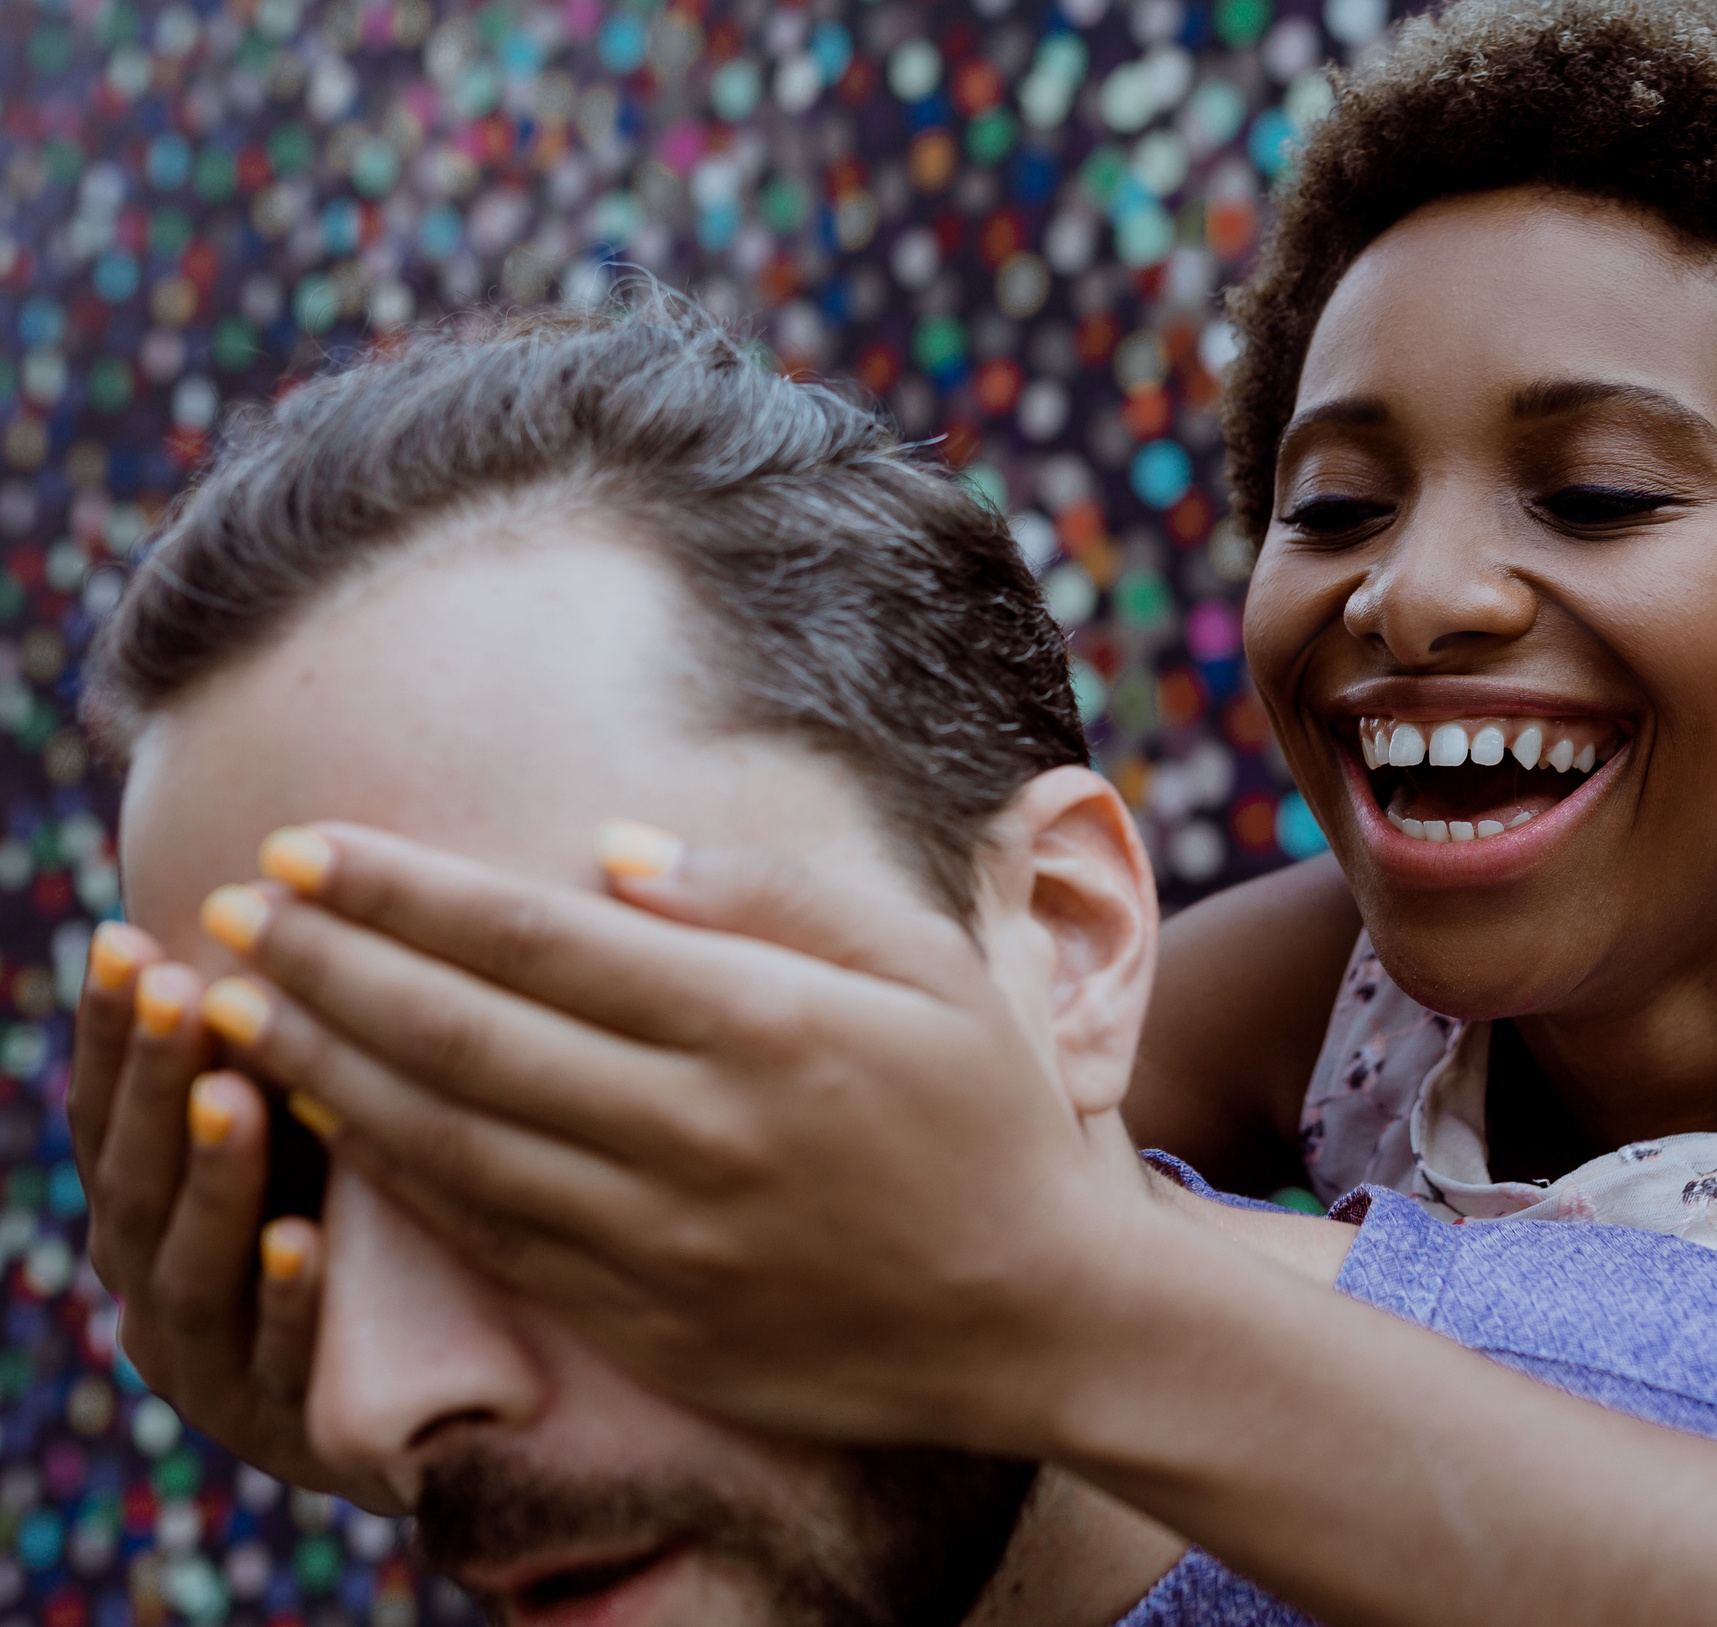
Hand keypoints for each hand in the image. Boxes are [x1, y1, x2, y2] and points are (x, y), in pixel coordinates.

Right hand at [67, 924, 394, 1509]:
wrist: (440, 1409)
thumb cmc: (370, 1232)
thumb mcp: (323, 1137)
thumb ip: (298, 1053)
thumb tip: (300, 888)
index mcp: (155, 1210)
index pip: (113, 1114)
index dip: (115, 1035)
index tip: (128, 940)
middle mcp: (162, 1285)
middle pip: (138, 1178)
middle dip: (156, 1081)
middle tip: (181, 987)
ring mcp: (218, 1367)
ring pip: (194, 1266)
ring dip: (217, 1177)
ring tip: (236, 1096)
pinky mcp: (294, 1435)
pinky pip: (288, 1365)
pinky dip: (291, 1302)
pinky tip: (307, 1241)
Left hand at [194, 820, 1138, 1450]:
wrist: (1035, 1309)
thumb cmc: (985, 1114)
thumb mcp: (928, 965)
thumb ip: (775, 894)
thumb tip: (610, 854)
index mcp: (768, 1024)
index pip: (539, 940)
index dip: (407, 891)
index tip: (310, 844)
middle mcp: (700, 1132)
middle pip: (467, 1034)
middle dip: (330, 963)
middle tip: (233, 905)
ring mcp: (665, 1239)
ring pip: (451, 1143)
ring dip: (325, 1066)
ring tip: (237, 1004)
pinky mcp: (646, 1320)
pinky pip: (486, 1240)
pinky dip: (390, 1175)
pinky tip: (331, 1120)